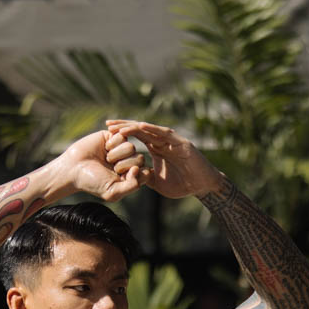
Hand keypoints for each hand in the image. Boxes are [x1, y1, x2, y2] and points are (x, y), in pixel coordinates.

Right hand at [56, 130, 140, 202]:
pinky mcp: (113, 136)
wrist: (73, 168)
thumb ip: (131, 186)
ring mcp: (121, 148)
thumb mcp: (113, 192)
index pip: (146, 172)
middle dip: (124, 164)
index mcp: (130, 176)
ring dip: (116, 154)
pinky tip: (104, 148)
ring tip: (105, 158)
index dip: (137, 173)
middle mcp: (127, 161)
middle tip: (110, 167)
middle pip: (140, 158)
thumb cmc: (92, 182)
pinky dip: (112, 143)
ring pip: (131, 147)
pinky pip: (122, 136)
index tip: (124, 176)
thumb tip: (142, 170)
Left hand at [103, 120, 226, 199]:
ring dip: (133, 127)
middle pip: (140, 129)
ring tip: (118, 127)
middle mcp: (163, 141)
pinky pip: (163, 134)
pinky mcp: (180, 143)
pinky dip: (151, 130)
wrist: (202, 186)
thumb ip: (144, 176)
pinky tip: (139, 127)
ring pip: (150, 129)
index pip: (137, 136)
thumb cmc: (182, 184)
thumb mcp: (157, 182)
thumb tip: (130, 176)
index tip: (106, 131)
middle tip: (107, 123)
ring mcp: (172, 140)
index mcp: (157, 148)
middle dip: (124, 126)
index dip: (122, 133)